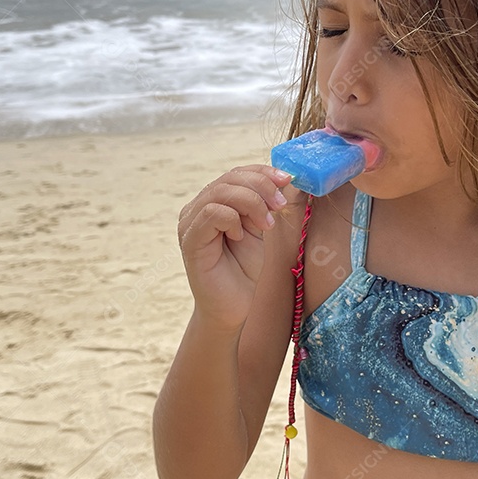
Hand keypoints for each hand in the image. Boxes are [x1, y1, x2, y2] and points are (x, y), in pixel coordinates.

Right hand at [177, 165, 294, 331]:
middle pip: (229, 178)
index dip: (262, 172)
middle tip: (280, 205)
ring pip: (221, 191)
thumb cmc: (244, 269)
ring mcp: (190, 222)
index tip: (287, 180)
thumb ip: (262, 204)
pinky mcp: (190, 239)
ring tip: (267, 224)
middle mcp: (197, 207)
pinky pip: (210, 213)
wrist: (233, 307)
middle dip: (261, 186)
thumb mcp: (259, 229)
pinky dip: (233, 219)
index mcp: (213, 201)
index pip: (236, 174)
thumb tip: (281, 179)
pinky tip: (242, 236)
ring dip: (252, 202)